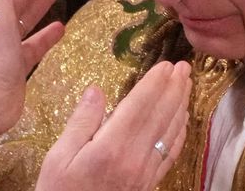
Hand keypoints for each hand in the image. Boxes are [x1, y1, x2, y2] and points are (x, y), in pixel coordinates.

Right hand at [35, 61, 191, 190]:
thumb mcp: (59, 157)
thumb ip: (81, 122)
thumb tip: (95, 90)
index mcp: (111, 148)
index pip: (140, 106)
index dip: (155, 83)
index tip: (165, 65)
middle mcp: (135, 159)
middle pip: (161, 116)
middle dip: (174, 88)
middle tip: (184, 67)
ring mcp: (145, 173)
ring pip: (170, 132)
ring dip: (181, 105)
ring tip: (186, 85)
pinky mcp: (149, 183)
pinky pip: (170, 153)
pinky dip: (180, 132)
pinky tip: (182, 120)